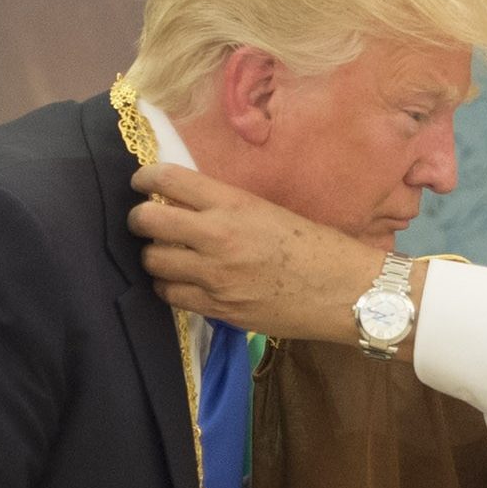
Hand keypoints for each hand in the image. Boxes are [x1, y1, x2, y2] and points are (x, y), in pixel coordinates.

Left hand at [128, 164, 389, 342]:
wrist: (347, 292)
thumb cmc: (319, 246)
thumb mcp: (271, 211)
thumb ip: (227, 207)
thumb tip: (188, 203)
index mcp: (234, 204)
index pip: (168, 180)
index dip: (145, 177)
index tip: (143, 181)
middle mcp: (217, 238)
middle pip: (148, 222)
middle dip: (140, 219)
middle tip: (145, 220)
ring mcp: (215, 278)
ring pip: (154, 263)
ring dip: (154, 256)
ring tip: (166, 254)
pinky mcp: (219, 310)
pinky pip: (173, 297)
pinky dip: (171, 287)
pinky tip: (182, 283)